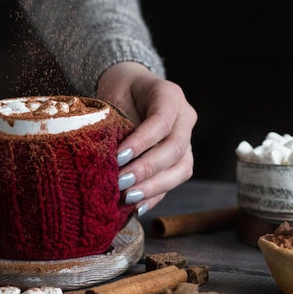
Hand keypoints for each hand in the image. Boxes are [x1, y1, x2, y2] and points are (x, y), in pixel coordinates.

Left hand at [97, 61, 196, 215]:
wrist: (129, 87)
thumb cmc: (119, 91)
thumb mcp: (116, 98)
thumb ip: (117, 124)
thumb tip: (105, 160)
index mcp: (170, 95)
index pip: (162, 121)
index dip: (142, 142)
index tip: (119, 157)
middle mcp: (185, 117)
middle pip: (175, 148)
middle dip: (147, 169)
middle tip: (121, 182)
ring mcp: (187, 138)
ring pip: (182, 168)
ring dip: (154, 186)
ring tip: (128, 197)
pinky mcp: (181, 158)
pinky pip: (175, 180)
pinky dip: (156, 195)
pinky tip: (137, 206)